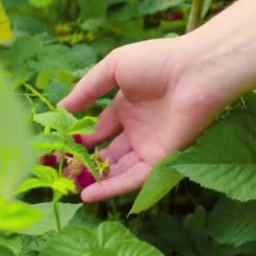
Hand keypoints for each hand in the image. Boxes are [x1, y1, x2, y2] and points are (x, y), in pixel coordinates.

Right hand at [58, 36, 234, 201]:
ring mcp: (149, 144)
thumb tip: (60, 109)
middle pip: (109, 151)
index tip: (60, 146)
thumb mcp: (112, 68)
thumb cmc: (156, 61)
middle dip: (87, 161)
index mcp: (128, 105)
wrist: (195, 71)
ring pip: (119, 168)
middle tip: (63, 171)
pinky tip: (89, 194)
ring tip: (70, 187)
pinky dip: (112, 188)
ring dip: (96, 178)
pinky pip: (134, 178)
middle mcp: (138, 127)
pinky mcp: (161, 158)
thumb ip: (86, 90)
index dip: (82, 137)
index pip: (101, 128)